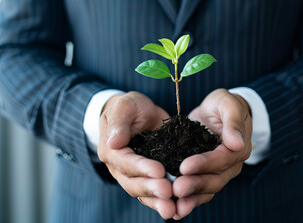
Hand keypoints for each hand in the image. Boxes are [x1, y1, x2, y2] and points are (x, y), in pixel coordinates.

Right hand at [97, 91, 175, 218]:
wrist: (137, 112)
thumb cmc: (128, 107)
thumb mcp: (124, 106)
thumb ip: (118, 123)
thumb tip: (114, 142)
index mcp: (111, 150)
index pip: (126, 163)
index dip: (142, 168)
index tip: (160, 171)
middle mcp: (120, 167)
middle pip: (133, 183)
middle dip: (151, 189)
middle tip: (168, 192)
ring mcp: (134, 174)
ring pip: (143, 193)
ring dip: (157, 202)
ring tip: (173, 209)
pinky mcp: (148, 176)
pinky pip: (154, 193)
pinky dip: (164, 201)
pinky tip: (178, 208)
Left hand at [172, 89, 251, 219]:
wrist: (217, 112)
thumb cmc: (223, 105)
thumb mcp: (227, 103)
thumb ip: (233, 120)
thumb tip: (236, 142)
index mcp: (238, 148)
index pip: (222, 159)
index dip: (205, 164)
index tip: (185, 166)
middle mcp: (230, 164)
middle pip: (215, 179)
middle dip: (195, 185)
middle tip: (176, 188)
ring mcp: (219, 172)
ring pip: (207, 189)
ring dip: (191, 198)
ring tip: (175, 206)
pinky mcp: (205, 174)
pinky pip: (200, 191)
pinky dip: (189, 201)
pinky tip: (175, 209)